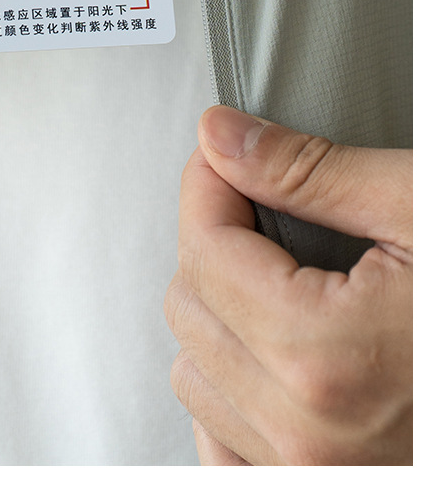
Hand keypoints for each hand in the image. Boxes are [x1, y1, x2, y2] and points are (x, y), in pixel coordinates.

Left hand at [165, 106, 411, 464]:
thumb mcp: (420, 208)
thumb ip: (308, 174)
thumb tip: (220, 136)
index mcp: (327, 356)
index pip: (204, 247)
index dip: (208, 182)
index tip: (225, 156)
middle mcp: (309, 436)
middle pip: (191, 306)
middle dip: (216, 240)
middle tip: (263, 207)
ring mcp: (312, 480)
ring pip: (194, 374)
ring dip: (218, 313)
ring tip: (276, 278)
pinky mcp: (318, 493)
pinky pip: (219, 447)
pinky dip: (228, 392)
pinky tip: (265, 351)